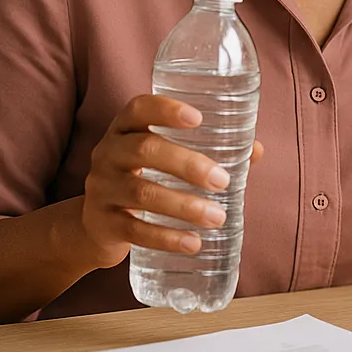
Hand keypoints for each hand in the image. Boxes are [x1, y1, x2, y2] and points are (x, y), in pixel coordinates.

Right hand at [79, 94, 264, 268]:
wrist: (96, 225)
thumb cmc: (144, 178)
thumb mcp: (164, 159)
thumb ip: (208, 150)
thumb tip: (256, 150)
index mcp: (125, 129)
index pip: (138, 108)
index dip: (165, 109)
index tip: (198, 118)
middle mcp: (108, 153)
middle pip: (145, 150)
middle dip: (187, 164)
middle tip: (223, 181)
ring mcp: (101, 189)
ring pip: (142, 192)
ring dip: (184, 205)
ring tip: (217, 217)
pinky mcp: (102, 224)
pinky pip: (134, 230)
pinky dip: (166, 238)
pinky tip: (193, 243)